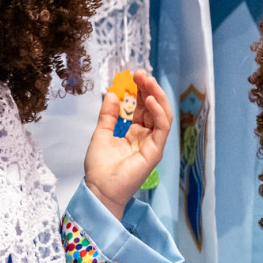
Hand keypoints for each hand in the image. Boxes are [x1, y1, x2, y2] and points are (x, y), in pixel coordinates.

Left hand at [83, 71, 172, 218]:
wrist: (99, 189)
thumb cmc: (100, 167)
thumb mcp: (101, 133)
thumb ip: (109, 114)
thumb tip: (113, 94)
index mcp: (134, 132)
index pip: (142, 107)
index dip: (140, 90)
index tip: (133, 75)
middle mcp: (146, 136)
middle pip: (154, 107)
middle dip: (149, 88)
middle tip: (140, 74)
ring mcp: (152, 144)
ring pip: (163, 115)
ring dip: (156, 96)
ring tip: (146, 81)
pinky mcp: (155, 151)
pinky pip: (162, 128)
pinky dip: (158, 112)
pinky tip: (149, 100)